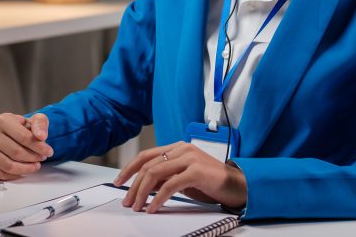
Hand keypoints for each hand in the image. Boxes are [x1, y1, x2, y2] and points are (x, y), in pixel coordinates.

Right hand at [0, 112, 53, 180]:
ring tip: (35, 165)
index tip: (48, 151)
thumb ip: (40, 124)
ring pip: (8, 165)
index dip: (38, 146)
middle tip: (42, 158)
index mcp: (3, 120)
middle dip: (33, 157)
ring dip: (25, 168)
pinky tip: (23, 171)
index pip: (23, 136)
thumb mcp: (36, 120)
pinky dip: (14, 175)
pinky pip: (0, 174)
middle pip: (15, 152)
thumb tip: (41, 136)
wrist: (14, 135)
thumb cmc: (24, 128)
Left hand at [112, 142, 246, 213]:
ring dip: (142, 193)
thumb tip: (143, 186)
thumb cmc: (210, 181)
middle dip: (133, 185)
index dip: (129, 169)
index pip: (146, 155)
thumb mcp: (182, 177)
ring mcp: (189, 158)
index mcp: (177, 147)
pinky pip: (169, 185)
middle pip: (147, 165)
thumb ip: (165, 177)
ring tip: (137, 206)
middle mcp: (181, 148)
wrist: (236, 184)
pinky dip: (157, 199)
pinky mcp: (195, 171)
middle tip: (127, 201)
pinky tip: (153, 208)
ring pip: (155, 173)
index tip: (119, 182)